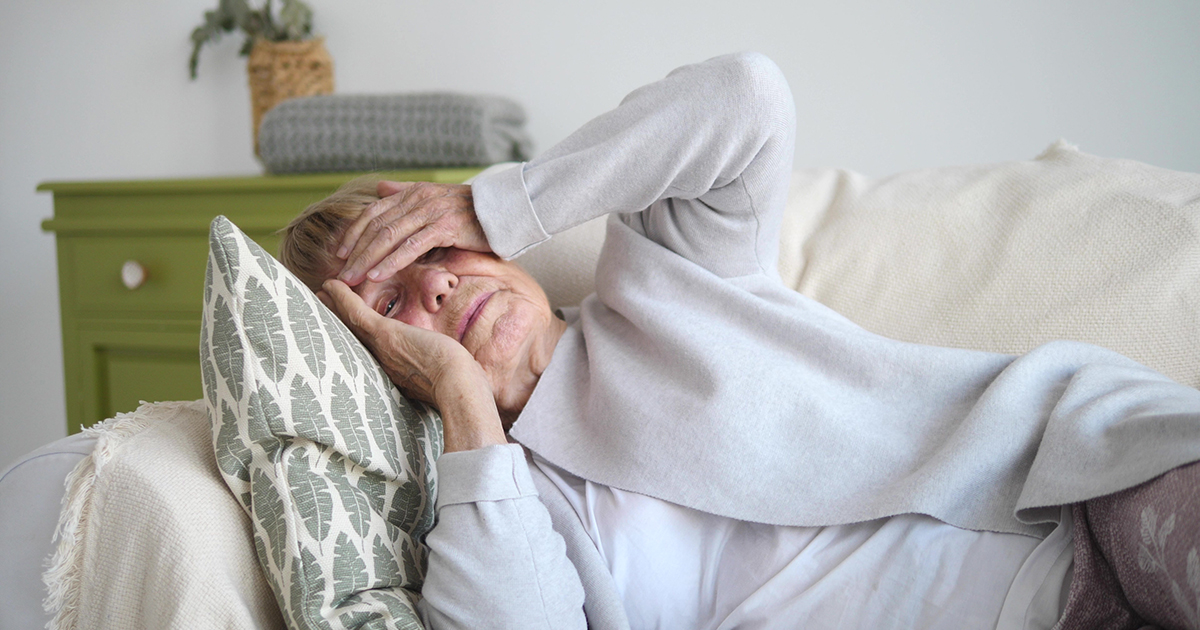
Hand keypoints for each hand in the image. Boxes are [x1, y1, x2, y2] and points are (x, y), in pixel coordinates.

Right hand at [320, 279, 506, 451]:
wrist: (460, 387)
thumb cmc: (462, 386)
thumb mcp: (449, 375)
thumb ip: (446, 371)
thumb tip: (465, 369)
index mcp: (397, 369)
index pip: (374, 349)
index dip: (360, 335)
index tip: (350, 327)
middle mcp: (383, 360)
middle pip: (354, 337)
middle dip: (339, 320)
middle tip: (322, 304)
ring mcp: (381, 348)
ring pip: (349, 323)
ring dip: (334, 306)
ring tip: (322, 292)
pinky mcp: (385, 335)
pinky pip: (356, 313)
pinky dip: (342, 299)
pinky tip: (330, 285)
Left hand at [336, 181, 489, 285]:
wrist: (507, 209)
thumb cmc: (473, 210)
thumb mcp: (436, 197)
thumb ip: (406, 192)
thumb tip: (380, 188)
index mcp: (413, 192)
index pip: (374, 212)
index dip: (354, 233)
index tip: (340, 253)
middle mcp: (418, 198)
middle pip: (376, 226)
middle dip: (355, 252)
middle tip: (340, 275)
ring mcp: (430, 211)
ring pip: (389, 236)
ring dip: (367, 260)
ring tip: (352, 279)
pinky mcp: (444, 226)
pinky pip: (411, 246)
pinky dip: (391, 261)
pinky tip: (378, 275)